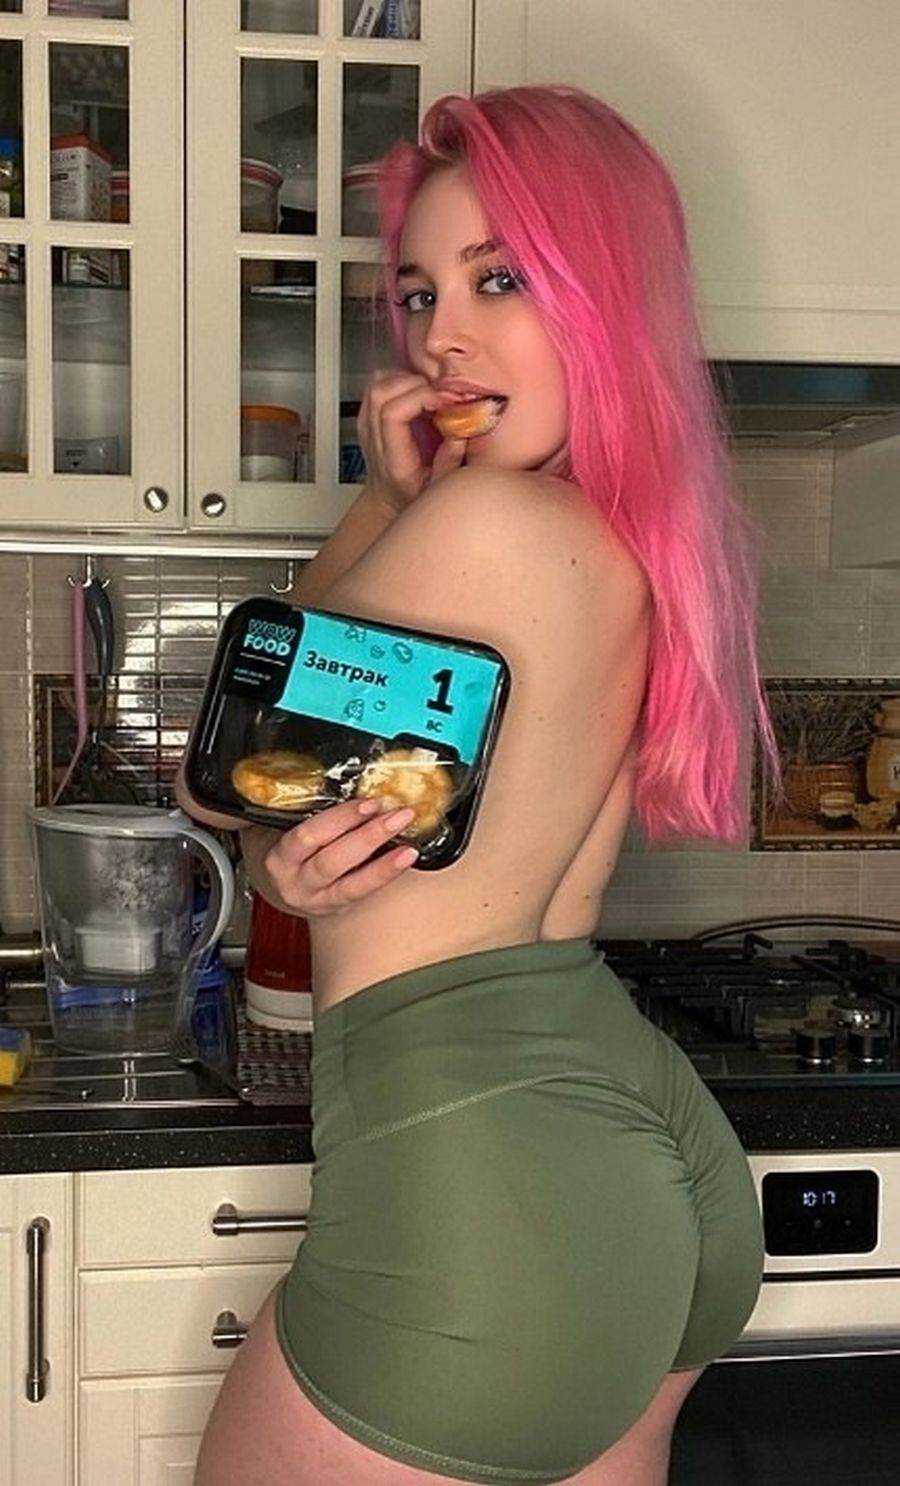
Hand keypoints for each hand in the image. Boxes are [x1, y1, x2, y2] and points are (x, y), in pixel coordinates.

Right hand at [250, 798, 419, 916]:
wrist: (281, 884)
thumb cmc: (282, 846)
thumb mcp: (278, 827)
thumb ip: (299, 808)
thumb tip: (342, 777)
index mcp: (278, 858)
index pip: (306, 838)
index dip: (340, 820)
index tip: (368, 803)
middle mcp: (295, 884)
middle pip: (331, 862)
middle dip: (368, 837)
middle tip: (398, 816)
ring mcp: (317, 900)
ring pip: (352, 885)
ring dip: (384, 863)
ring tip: (408, 846)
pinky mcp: (338, 907)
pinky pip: (364, 893)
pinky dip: (387, 875)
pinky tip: (405, 859)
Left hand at [359, 370, 467, 513]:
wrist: (387, 496)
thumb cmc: (411, 494)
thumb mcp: (436, 489)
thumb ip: (450, 462)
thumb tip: (462, 430)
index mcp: (391, 458)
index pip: (392, 413)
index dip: (420, 397)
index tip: (446, 399)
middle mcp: (373, 437)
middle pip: (382, 391)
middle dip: (419, 383)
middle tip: (445, 392)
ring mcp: (366, 422)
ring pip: (379, 382)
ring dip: (410, 378)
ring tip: (434, 390)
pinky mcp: (367, 412)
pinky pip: (380, 381)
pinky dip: (403, 377)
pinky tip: (421, 390)